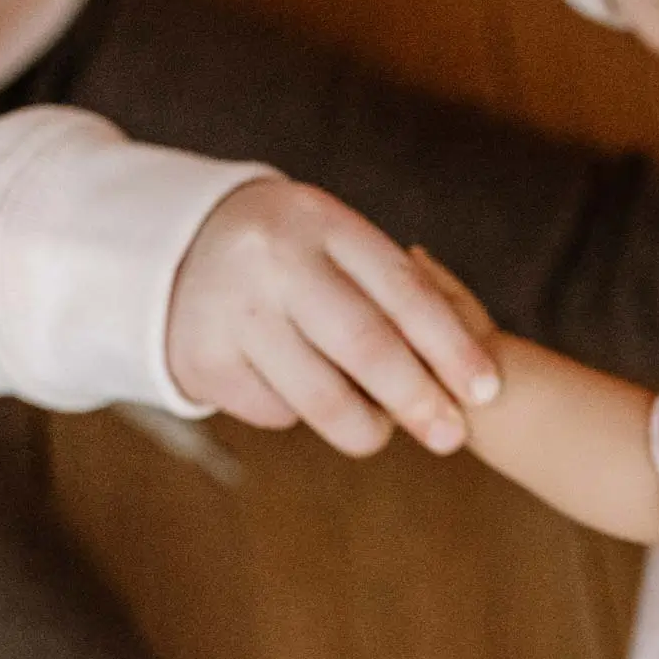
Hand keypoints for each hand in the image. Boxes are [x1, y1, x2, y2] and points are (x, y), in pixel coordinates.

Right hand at [167, 178, 500, 456]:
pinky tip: (298, 392)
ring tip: (381, 433)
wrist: (172, 250)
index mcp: (321, 221)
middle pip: (364, 344)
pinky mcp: (202, 359)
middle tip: (450, 437)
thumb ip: (391, 291)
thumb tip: (461, 374)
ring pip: (320, 395)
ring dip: (365, 426)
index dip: (450, 346)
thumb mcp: (333, 244)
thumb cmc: (292, 256)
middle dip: (417, 398)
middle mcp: (275, 261)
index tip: (487, 391)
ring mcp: (233, 310)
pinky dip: (300, 414)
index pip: (402, 290)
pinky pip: (276, 409)